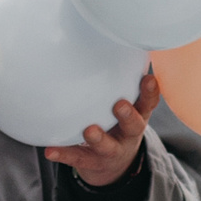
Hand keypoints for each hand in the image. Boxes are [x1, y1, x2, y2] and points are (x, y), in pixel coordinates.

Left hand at [43, 73, 161, 187]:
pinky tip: (50, 150)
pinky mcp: (92, 162)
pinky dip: (64, 154)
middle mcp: (128, 134)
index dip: (151, 92)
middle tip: (119, 105)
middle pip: (135, 126)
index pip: (148, 103)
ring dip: (98, 138)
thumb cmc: (118, 122)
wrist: (114, 166)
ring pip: (107, 146)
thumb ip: (120, 78)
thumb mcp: (128, 103)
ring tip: (89, 130)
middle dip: (128, 116)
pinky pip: (77, 158)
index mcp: (138, 116)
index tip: (148, 78)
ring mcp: (111, 150)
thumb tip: (105, 34)